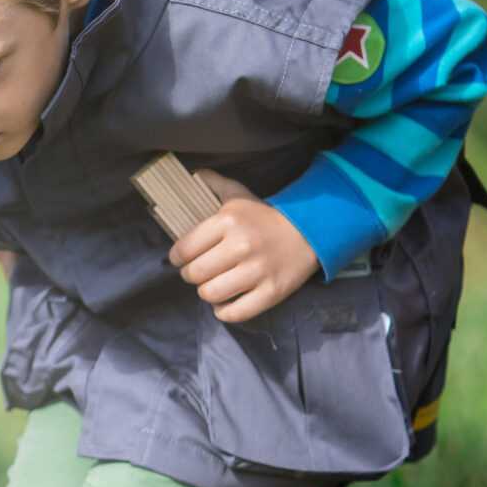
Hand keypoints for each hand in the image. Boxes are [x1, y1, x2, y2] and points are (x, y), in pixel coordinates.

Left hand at [168, 172, 318, 323]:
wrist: (309, 231)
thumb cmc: (265, 216)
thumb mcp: (239, 195)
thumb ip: (213, 184)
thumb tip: (192, 174)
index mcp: (228, 222)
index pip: (184, 249)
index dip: (177, 258)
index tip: (181, 259)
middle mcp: (241, 247)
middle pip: (195, 274)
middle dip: (191, 275)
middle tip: (199, 272)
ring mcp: (257, 272)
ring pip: (211, 294)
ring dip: (207, 292)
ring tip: (213, 285)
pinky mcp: (272, 293)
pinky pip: (236, 313)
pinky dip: (224, 312)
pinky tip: (225, 303)